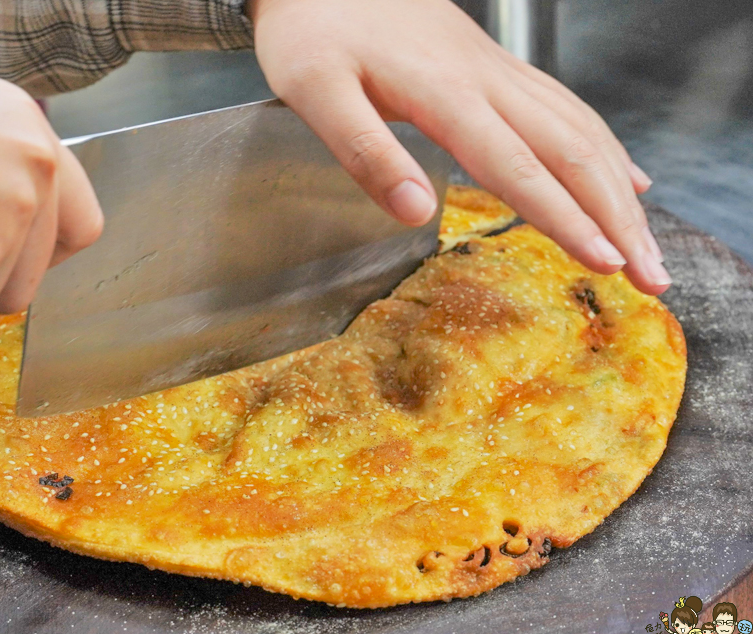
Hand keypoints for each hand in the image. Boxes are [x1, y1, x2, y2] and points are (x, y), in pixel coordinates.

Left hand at [248, 0, 669, 294]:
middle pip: (572, 152)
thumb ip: (366, 152)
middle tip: (653, 275)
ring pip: (580, 129)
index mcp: (445, 95)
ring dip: (619, 189)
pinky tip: (623, 172)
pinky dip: (604, 146)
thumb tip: (416, 213)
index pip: (519, 168)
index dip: (565, 219)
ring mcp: (496, 70)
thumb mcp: (317, 92)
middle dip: (618, 218)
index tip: (605, 262)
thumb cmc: (314, 27)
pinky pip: (566, 106)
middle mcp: (486, 81)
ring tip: (645, 241)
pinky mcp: (494, 66)